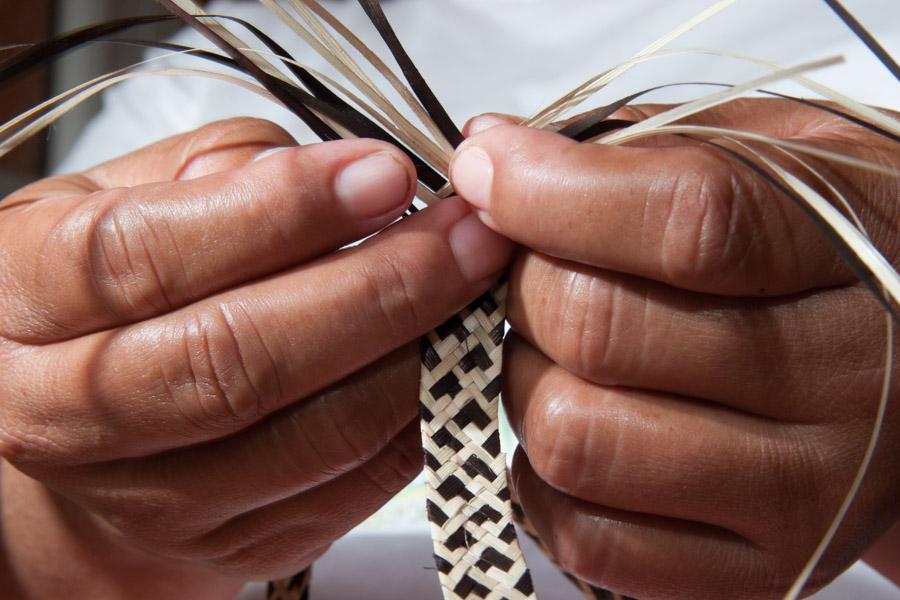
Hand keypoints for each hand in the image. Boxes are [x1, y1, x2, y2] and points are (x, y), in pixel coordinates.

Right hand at [0, 118, 511, 598]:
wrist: (82, 437)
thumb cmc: (104, 297)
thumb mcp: (120, 200)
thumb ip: (217, 172)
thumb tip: (336, 174)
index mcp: (23, 302)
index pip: (142, 256)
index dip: (277, 212)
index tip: (384, 173)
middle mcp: (71, 418)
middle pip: (239, 361)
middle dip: (378, 289)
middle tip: (467, 233)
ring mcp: (158, 500)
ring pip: (314, 436)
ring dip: (418, 353)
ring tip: (475, 281)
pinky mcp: (240, 544)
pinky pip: (356, 482)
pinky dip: (420, 411)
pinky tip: (449, 351)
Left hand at [450, 99, 899, 598]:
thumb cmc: (824, 249)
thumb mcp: (773, 158)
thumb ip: (643, 149)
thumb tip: (493, 151)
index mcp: (852, 256)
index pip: (684, 223)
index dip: (554, 191)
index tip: (487, 168)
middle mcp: (840, 388)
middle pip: (600, 332)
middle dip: (525, 285)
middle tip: (537, 270)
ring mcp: (798, 498)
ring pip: (574, 440)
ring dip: (527, 382)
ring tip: (559, 355)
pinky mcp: (748, 574)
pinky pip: (583, 537)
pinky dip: (543, 476)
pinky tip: (580, 423)